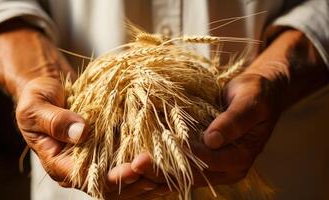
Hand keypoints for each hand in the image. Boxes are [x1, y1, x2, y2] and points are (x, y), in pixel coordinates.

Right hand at [0, 21, 167, 198]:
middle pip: (109, 188)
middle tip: (160, 172)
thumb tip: (82, 132)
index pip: (89, 180)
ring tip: (167, 175)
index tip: (136, 167)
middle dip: (135, 182)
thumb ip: (55, 121)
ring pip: (120, 182)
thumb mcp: (36, 107)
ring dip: (143, 180)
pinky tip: (161, 165)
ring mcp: (93, 160)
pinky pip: (123, 164)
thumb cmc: (37, 98)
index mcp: (59, 163)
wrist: (47, 90)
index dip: (114, 178)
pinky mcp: (104, 150)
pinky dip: (141, 168)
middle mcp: (78, 168)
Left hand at [110, 29, 328, 198]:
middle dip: (152, 175)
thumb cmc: (255, 94)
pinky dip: (154, 171)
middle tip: (122, 172)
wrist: (259, 94)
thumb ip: (234, 121)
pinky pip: (175, 170)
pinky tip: (132, 170)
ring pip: (176, 178)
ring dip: (147, 178)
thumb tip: (212, 140)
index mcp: (237, 159)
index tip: (144, 158)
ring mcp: (211, 167)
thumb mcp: (250, 101)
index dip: (173, 162)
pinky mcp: (201, 160)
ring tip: (118, 176)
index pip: (202, 165)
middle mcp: (223, 169)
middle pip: (184, 177)